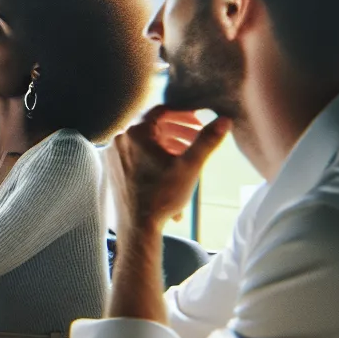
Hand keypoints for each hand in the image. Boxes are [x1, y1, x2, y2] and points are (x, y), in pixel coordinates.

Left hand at [109, 105, 231, 231]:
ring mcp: (113, 155)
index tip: (198, 121)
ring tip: (187, 154)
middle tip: (197, 136)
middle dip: (178, 130)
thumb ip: (207, 140)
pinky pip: (136, 154)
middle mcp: (119, 140)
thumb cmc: (162, 196)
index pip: (160, 110)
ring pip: (145, 141)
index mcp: (135, 133)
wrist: (138, 226)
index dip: (183, 113)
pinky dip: (154, 156)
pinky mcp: (113, 168)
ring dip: (168, 144)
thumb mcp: (190, 166)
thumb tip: (225, 120)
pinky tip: (172, 171)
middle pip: (152, 125)